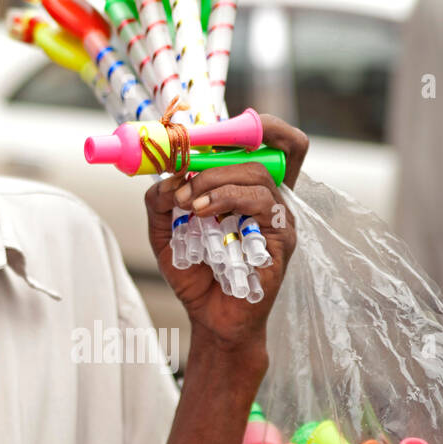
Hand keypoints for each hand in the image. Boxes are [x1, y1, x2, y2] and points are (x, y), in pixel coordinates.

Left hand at [144, 115, 308, 351]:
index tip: (213, 129)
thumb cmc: (196, 273)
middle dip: (215, 157)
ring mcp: (279, 219)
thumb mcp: (164, 231)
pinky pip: (262, 205)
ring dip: (215, 180)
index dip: (258, 125)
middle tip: (183, 176)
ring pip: (257, 175)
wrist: (209, 318)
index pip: (274, 143)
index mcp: (248, 190)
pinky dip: (227, 200)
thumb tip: (164, 177)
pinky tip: (202, 213)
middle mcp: (269, 199)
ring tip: (188, 202)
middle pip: (262, 151)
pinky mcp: (282, 240)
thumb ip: (159, 201)